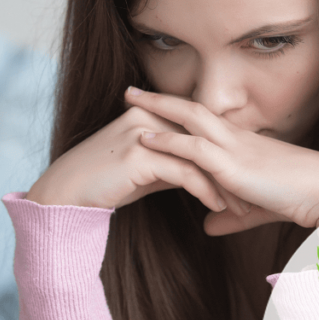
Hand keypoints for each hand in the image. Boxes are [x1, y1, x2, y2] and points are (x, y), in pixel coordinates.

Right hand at [24, 104, 251, 214]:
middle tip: (251, 192)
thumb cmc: (104, 182)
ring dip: (223, 183)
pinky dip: (205, 190)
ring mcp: (143, 133)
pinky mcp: (139, 154)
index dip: (220, 156)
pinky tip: (216, 206)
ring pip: (197, 156)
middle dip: (228, 170)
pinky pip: (184, 172)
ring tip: (239, 205)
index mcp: (148, 113)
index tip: (241, 180)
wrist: (67, 192)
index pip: (195, 132)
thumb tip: (196, 174)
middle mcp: (147, 117)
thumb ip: (168, 161)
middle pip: (201, 141)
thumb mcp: (142, 167)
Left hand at [125, 87, 318, 234]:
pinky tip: (144, 140)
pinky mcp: (234, 165)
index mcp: (244, 144)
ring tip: (128, 101)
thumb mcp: (257, 208)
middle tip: (131, 90)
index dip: (179, 112)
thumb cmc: (301, 200)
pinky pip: (193, 147)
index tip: (155, 104)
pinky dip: (167, 141)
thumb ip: (230, 215)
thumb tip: (208, 226)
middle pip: (192, 108)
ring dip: (157, 108)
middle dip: (160, 99)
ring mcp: (236, 148)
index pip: (205, 121)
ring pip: (189, 118)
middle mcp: (238, 138)